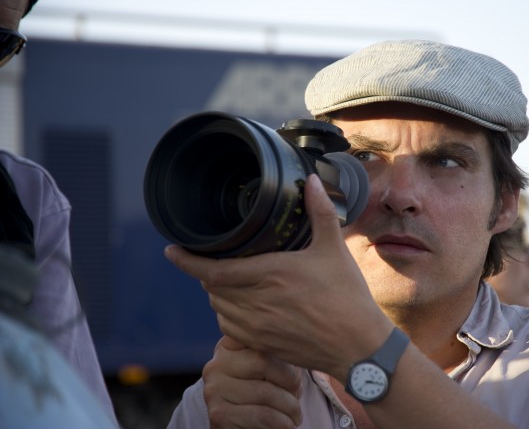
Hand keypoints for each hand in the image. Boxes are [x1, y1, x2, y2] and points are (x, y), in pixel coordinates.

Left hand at [165, 174, 391, 378]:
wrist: (358, 346)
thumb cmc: (347, 298)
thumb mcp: (334, 250)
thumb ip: (320, 213)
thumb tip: (310, 181)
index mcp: (270, 275)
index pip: (213, 270)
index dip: (187, 261)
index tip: (171, 250)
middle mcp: (257, 303)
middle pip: (211, 288)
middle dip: (207, 273)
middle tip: (214, 260)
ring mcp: (257, 328)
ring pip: (218, 309)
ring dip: (218, 293)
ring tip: (230, 280)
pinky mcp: (262, 345)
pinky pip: (230, 329)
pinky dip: (228, 315)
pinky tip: (244, 306)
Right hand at [203, 335, 302, 428]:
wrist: (246, 428)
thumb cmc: (265, 394)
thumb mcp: (269, 367)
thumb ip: (275, 350)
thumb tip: (300, 343)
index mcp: (228, 346)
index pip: (259, 337)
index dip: (283, 352)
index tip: (295, 367)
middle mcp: (216, 364)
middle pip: (263, 361)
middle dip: (290, 381)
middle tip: (298, 394)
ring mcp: (214, 390)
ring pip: (264, 392)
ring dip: (290, 406)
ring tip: (296, 414)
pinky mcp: (218, 415)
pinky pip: (261, 415)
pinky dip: (282, 422)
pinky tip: (288, 424)